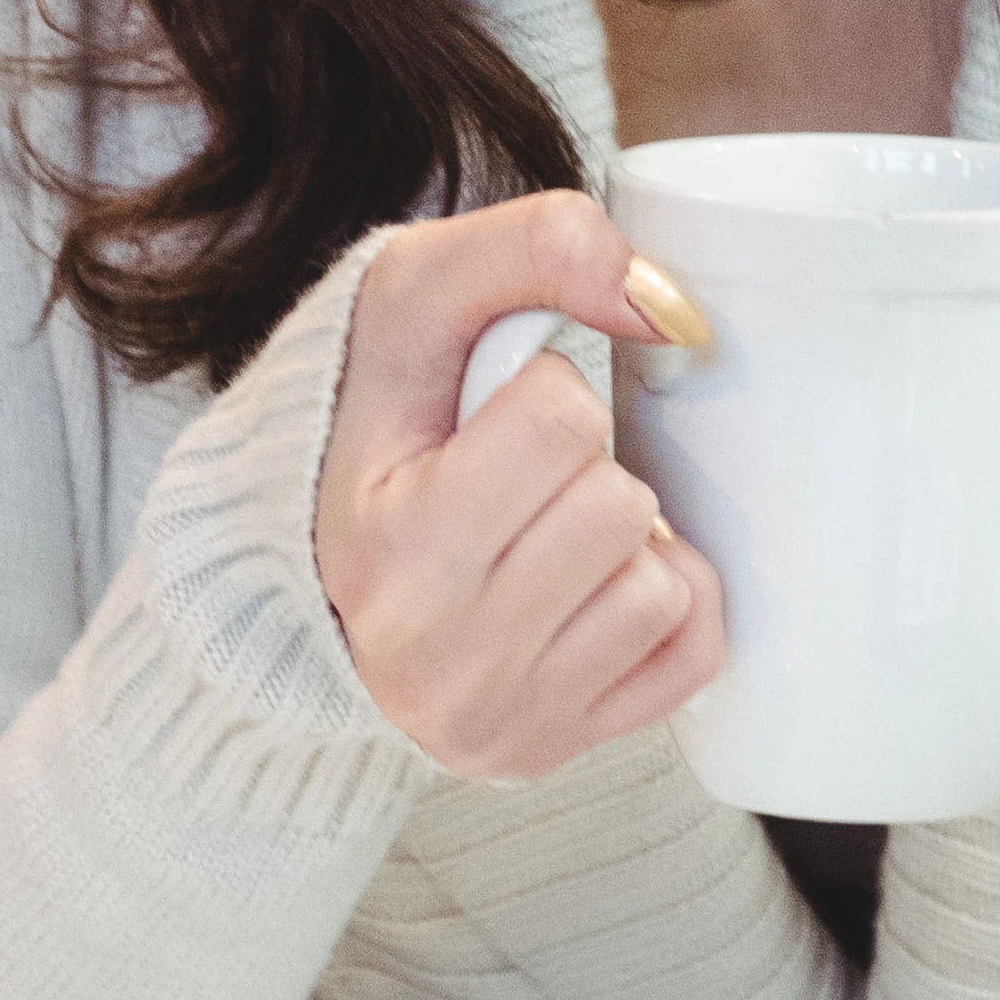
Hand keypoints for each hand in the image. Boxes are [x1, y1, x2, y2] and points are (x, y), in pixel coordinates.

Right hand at [313, 190, 727, 781]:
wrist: (307, 575)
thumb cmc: (371, 431)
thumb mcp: (413, 298)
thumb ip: (536, 249)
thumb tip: (673, 307)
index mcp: (384, 541)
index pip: (559, 417)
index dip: (542, 393)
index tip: (485, 422)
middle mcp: (432, 650)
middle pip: (619, 508)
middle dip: (586, 471)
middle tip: (519, 483)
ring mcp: (493, 715)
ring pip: (658, 586)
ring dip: (624, 543)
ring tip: (546, 537)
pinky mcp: (548, 749)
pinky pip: (692, 655)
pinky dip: (663, 606)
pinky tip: (590, 588)